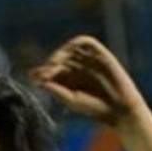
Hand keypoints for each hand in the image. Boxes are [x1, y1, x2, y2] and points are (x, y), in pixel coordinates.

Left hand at [31, 36, 145, 126]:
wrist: (118, 108)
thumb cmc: (94, 108)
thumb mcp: (71, 100)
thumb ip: (56, 90)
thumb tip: (40, 82)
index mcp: (69, 79)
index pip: (52, 70)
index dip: (42, 71)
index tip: (33, 76)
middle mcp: (78, 67)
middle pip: (59, 59)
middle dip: (50, 65)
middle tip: (44, 73)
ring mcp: (89, 60)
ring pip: (70, 49)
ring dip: (60, 53)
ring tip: (54, 64)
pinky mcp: (100, 54)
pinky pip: (86, 42)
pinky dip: (74, 44)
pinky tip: (67, 55)